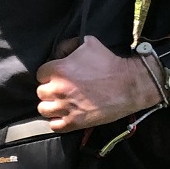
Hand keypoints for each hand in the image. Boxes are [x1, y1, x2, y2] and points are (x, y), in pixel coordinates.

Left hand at [35, 36, 159, 131]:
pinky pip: (54, 125)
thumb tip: (59, 52)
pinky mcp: (74, 122)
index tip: (58, 76)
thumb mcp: (88, 43)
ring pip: (43, 109)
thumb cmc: (109, 62)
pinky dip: (57, 121)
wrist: (128, 84)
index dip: (49, 75)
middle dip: (50, 90)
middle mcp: (58, 89)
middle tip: (61, 89)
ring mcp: (65, 107)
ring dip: (50, 106)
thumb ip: (69, 45)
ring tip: (61, 103)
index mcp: (58, 70)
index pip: (40, 74)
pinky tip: (65, 115)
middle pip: (41, 92)